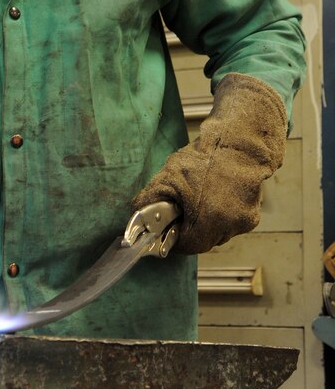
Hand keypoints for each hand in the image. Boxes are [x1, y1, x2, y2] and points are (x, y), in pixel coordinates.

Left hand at [132, 73, 286, 253]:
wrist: (236, 143)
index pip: (186, 246)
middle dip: (190, 229)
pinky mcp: (252, 216)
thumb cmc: (204, 159)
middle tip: (182, 209)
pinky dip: (221, 215)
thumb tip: (135, 215)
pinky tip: (215, 195)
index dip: (173, 237)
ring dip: (207, 222)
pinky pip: (231, 224)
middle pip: (203, 241)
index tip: (167, 228)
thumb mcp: (167, 177)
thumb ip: (149, 200)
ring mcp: (243, 222)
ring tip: (200, 198)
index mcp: (208, 222)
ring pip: (218, 233)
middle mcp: (229, 227)